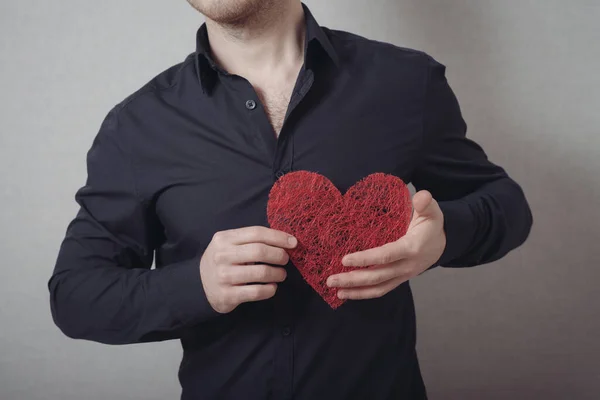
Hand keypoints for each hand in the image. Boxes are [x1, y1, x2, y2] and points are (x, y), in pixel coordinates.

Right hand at [200, 226, 296, 312]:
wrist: (199, 285)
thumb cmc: (223, 261)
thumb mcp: (229, 244)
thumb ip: (251, 240)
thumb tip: (285, 240)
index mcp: (224, 239)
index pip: (256, 233)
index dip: (278, 237)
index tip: (293, 242)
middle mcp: (222, 256)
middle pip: (259, 251)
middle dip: (279, 255)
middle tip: (285, 259)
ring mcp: (223, 276)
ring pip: (260, 273)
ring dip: (277, 273)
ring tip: (281, 274)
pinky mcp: (227, 295)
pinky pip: (256, 292)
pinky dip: (270, 290)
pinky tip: (272, 287)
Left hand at [326, 190, 445, 299]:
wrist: (443, 244)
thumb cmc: (432, 225)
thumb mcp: (431, 211)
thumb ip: (425, 203)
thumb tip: (421, 196)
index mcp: (411, 248)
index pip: (385, 256)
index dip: (365, 259)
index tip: (344, 260)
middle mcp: (406, 266)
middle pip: (377, 276)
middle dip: (353, 279)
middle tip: (330, 280)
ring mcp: (402, 276)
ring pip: (378, 287)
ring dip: (356, 291)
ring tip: (335, 290)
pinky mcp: (398, 280)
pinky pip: (381, 290)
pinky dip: (364, 294)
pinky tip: (348, 293)